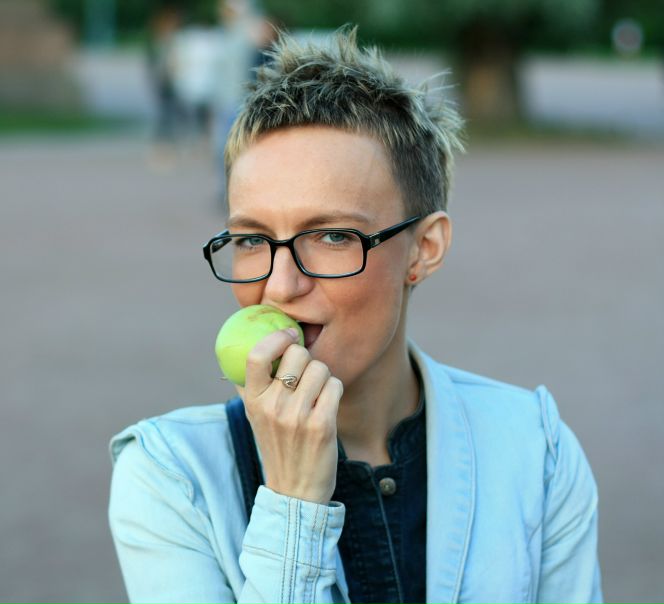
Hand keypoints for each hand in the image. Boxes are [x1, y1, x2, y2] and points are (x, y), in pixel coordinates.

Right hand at [235, 329, 342, 503]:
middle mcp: (273, 406)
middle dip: (307, 359)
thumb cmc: (277, 445)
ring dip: (324, 377)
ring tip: (317, 395)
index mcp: (253, 400)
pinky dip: (335, 390)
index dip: (277, 337)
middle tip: (307, 374)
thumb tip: (257, 345)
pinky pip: (336, 385)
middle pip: (297, 355)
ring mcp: (298, 416)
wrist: (294, 492)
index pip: (257, 354)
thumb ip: (253, 384)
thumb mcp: (255, 416)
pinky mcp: (322, 425)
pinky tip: (328, 405)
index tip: (289, 334)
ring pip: (321, 368)